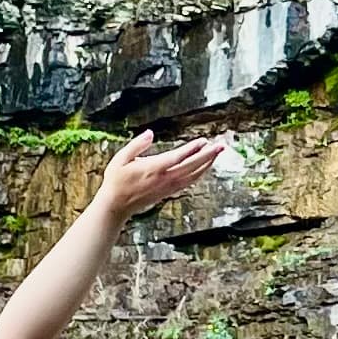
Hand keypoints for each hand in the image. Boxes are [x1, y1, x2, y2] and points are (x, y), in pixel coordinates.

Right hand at [91, 131, 230, 230]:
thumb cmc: (116, 181)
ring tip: (217, 153)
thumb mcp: (120, 159)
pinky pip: (189, 182)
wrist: (116, 205)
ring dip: (207, 164)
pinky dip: (200, 173)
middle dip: (208, 155)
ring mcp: (168, 187)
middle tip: (221, 145)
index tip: (204, 141)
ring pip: (193, 175)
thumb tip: (150, 133)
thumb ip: (136, 145)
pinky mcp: (169, 192)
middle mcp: (164, 179)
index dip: (192, 149)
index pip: (178, 158)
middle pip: (192, 166)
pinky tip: (205, 166)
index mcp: (153, 169)